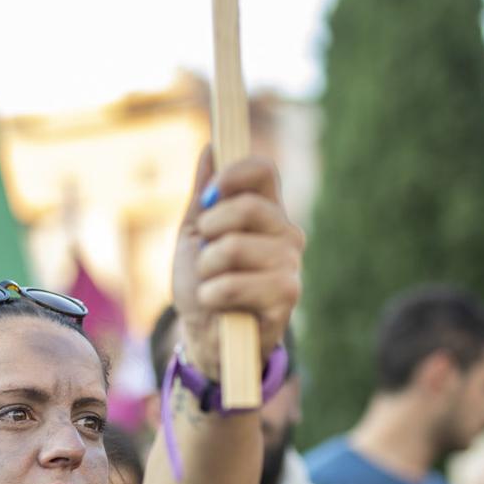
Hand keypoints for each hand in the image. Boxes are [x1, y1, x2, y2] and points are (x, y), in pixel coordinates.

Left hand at [170, 149, 302, 378]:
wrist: (205, 335)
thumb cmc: (203, 282)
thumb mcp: (194, 234)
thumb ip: (204, 194)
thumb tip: (211, 147)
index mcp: (265, 212)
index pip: (264, 171)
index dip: (234, 174)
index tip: (209, 195)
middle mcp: (285, 233)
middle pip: (249, 206)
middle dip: (211, 228)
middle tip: (203, 252)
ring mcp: (290, 265)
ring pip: (236, 246)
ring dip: (207, 267)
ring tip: (208, 282)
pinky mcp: (286, 297)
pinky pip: (237, 283)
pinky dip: (212, 293)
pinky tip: (215, 302)